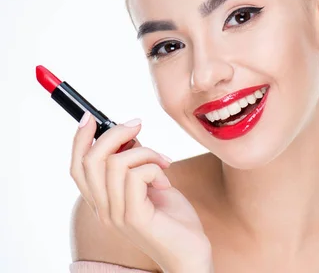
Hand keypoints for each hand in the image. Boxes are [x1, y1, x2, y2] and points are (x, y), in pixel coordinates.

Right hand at [70, 112, 213, 272]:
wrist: (190, 252)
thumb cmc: (173, 218)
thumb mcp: (151, 183)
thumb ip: (135, 163)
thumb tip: (129, 134)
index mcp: (103, 201)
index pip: (78, 167)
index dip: (80, 140)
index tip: (91, 117)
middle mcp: (103, 209)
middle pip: (90, 161)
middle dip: (115, 133)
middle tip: (139, 125)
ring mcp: (116, 215)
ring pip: (116, 163)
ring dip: (146, 152)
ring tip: (164, 162)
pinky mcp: (134, 217)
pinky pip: (137, 176)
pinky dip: (155, 168)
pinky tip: (166, 180)